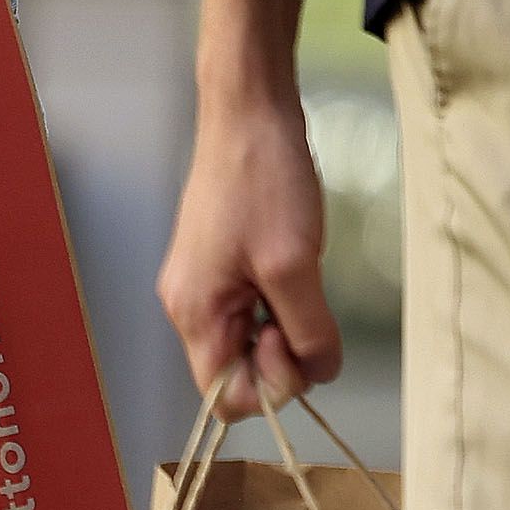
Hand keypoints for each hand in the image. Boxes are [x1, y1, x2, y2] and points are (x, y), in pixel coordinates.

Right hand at [159, 95, 342, 419]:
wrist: (249, 110)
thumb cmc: (262, 179)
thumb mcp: (295, 267)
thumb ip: (309, 334)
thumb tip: (319, 373)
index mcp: (194, 314)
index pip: (225, 398)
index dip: (269, 386)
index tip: (290, 337)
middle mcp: (190, 308)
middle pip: (239, 374)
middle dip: (281, 356)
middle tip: (302, 306)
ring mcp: (204, 287)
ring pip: (250, 344)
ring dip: (285, 327)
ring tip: (297, 279)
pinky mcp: (221, 267)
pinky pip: (253, 313)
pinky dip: (280, 305)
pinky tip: (291, 269)